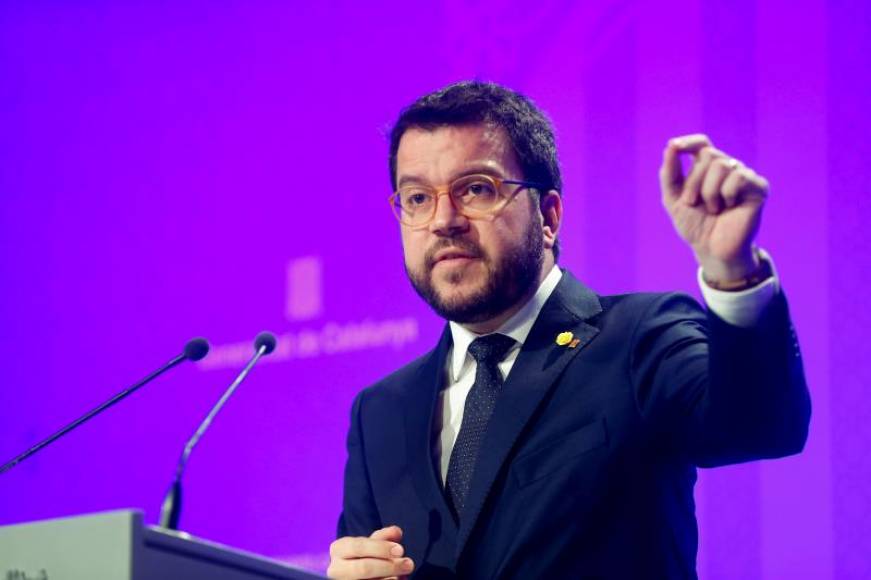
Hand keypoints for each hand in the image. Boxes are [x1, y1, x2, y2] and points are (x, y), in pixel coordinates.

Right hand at [327, 525, 413, 579]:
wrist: (349, 574)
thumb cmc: (363, 555)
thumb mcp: (371, 543)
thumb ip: (384, 537)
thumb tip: (397, 532)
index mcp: (338, 549)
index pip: (359, 546)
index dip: (381, 548)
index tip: (401, 550)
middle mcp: (336, 569)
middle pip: (364, 568)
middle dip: (389, 566)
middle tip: (409, 564)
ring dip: (390, 578)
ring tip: (403, 574)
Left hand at [659, 134, 768, 282]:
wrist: (710, 250)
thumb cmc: (694, 225)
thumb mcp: (673, 199)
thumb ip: (669, 173)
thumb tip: (671, 145)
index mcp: (707, 169)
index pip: (701, 143)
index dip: (689, 141)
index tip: (674, 146)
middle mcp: (727, 168)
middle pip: (708, 154)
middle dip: (693, 181)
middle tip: (692, 202)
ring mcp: (744, 176)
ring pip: (722, 164)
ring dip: (708, 191)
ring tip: (712, 209)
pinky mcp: (758, 187)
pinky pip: (738, 177)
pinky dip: (726, 194)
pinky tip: (729, 207)